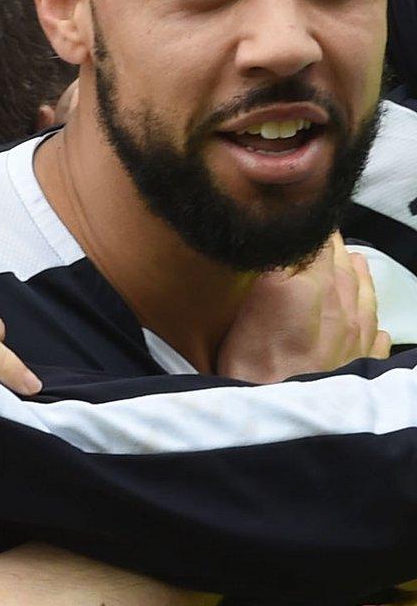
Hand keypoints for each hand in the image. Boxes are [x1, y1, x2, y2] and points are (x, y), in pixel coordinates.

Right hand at [220, 234, 389, 382]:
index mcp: (318, 285)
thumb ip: (280, 261)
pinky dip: (375, 326)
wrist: (284, 414)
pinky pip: (377, 338)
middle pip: (344, 267)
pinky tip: (374, 327)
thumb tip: (292, 236)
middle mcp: (345, 307)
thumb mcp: (261, 295)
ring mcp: (358, 338)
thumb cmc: (258, 360)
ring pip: (365, 297)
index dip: (311, 229)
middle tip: (325, 236)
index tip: (304, 220)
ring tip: (356, 264)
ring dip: (360, 278)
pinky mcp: (362, 366)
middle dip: (336, 249)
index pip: (320, 243)